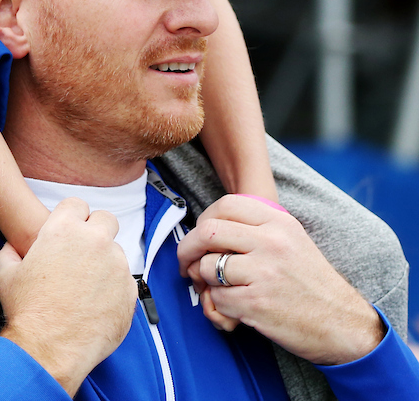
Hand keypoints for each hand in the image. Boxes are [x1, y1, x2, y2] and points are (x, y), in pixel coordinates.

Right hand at [0, 197, 136, 395]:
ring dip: (105, 262)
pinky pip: (125, 281)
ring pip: (116, 252)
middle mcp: (95, 241)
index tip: (68, 232)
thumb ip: (9, 252)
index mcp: (64, 229)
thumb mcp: (6, 275)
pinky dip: (114, 289)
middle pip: (105, 219)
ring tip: (87, 287)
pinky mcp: (129, 291)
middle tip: (83, 253)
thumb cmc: (27, 312)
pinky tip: (97, 305)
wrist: (49, 351)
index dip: (71, 217)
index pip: (77, 204)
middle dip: (96, 231)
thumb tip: (11, 248)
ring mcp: (116, 265)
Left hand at [176, 195, 384, 364]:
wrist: (342, 324)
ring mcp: (262, 273)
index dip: (205, 218)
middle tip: (186, 262)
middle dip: (188, 248)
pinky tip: (231, 308)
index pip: (226, 205)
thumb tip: (211, 227)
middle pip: (208, 232)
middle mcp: (270, 242)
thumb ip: (257, 227)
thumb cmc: (312, 283)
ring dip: (204, 281)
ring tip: (215, 288)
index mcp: (278, 222)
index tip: (201, 233)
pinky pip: (217, 299)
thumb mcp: (292, 239)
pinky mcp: (256, 303)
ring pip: (207, 267)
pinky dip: (217, 306)